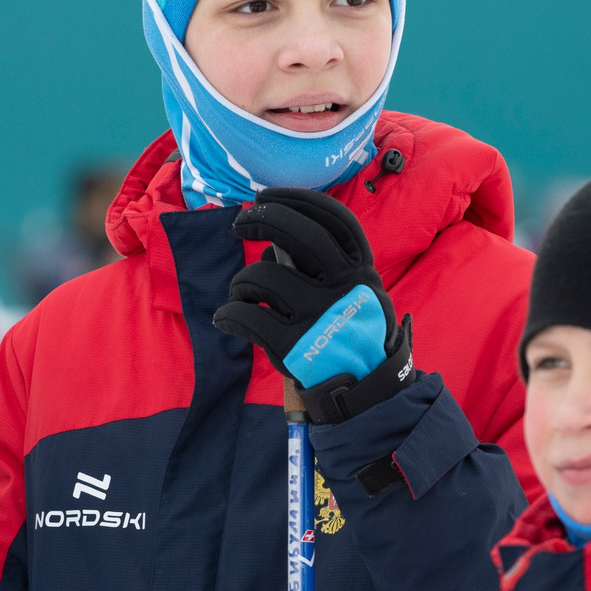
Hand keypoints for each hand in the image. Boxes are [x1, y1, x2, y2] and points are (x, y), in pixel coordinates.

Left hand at [213, 189, 413, 421]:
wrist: (365, 394)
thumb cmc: (353, 336)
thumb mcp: (360, 295)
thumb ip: (328, 267)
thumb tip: (277, 239)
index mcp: (361, 272)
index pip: (333, 218)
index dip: (296, 200)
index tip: (268, 196)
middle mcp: (343, 288)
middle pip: (297, 233)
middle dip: (261, 219)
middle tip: (240, 224)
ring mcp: (317, 316)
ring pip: (263, 275)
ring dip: (241, 280)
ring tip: (241, 292)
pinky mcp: (292, 346)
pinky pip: (246, 317)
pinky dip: (228, 314)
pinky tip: (226, 317)